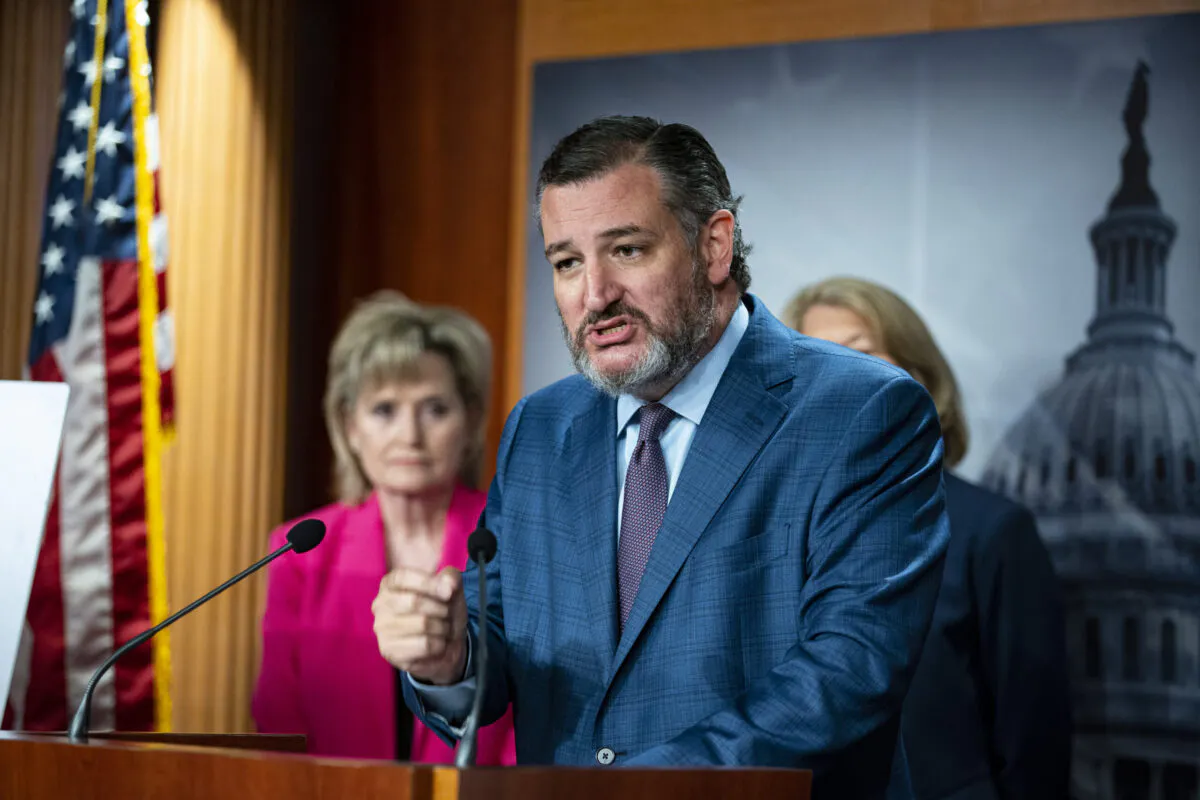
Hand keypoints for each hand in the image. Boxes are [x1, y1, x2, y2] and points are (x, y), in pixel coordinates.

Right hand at [371, 566, 467, 685]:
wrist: (444, 648)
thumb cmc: (442, 613)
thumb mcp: (451, 590)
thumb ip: (452, 578)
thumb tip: (448, 583)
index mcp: (390, 584)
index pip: (402, 577)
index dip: (428, 583)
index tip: (448, 592)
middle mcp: (380, 605)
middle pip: (414, 601)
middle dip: (441, 608)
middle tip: (448, 615)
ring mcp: (382, 629)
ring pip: (422, 624)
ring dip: (443, 627)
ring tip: (444, 630)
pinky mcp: (389, 651)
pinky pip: (424, 644)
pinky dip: (439, 644)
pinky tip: (437, 644)